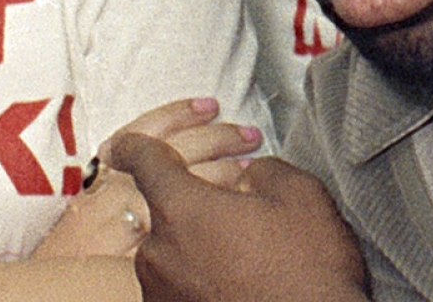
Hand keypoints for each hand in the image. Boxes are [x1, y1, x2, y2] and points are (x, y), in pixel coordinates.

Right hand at [31, 99, 263, 259]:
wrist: (43, 287)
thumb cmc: (67, 240)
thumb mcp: (89, 195)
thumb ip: (121, 172)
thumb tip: (167, 151)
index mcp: (103, 172)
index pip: (145, 130)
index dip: (180, 113)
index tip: (210, 105)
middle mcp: (118, 189)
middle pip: (178, 150)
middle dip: (219, 138)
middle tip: (250, 134)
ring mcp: (130, 221)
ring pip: (190, 185)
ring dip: (227, 171)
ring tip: (252, 167)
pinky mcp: (141, 251)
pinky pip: (187, 226)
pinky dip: (216, 212)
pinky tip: (237, 206)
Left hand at [109, 133, 366, 301]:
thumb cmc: (307, 270)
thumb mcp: (301, 196)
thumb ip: (265, 170)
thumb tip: (252, 174)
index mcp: (183, 209)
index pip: (144, 161)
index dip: (135, 147)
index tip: (125, 146)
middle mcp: (159, 252)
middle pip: (165, 212)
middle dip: (197, 207)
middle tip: (240, 214)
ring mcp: (161, 292)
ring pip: (173, 252)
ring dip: (200, 245)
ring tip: (249, 255)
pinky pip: (180, 284)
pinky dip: (202, 277)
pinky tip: (241, 280)